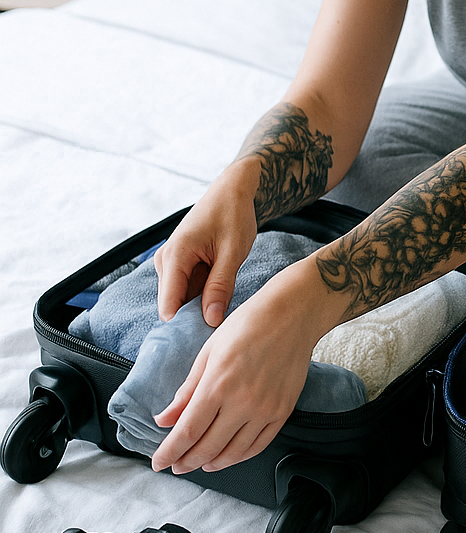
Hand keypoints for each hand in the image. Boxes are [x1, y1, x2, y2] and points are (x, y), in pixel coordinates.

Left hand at [150, 262, 329, 473]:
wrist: (292, 316)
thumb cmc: (247, 326)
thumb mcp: (208, 352)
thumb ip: (187, 390)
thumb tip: (164, 419)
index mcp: (218, 385)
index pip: (187, 431)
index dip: (169, 452)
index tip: (158, 463)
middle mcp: (242, 403)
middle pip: (208, 447)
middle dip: (186, 461)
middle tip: (175, 465)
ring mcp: (265, 410)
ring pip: (233, 452)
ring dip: (212, 463)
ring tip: (199, 464)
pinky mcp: (282, 412)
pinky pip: (258, 446)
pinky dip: (239, 456)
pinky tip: (228, 456)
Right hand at [155, 165, 260, 327]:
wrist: (232, 191)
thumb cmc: (233, 215)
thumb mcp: (232, 252)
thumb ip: (220, 286)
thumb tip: (210, 320)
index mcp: (175, 256)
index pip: (169, 305)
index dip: (184, 326)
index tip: (205, 341)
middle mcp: (165, 261)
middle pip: (174, 305)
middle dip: (194, 317)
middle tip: (223, 326)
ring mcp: (171, 262)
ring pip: (182, 299)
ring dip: (200, 306)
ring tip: (224, 304)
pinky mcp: (179, 264)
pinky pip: (188, 289)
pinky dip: (203, 295)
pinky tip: (219, 294)